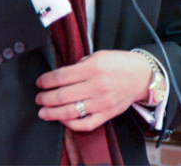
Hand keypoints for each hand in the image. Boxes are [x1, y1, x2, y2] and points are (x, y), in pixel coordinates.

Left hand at [35, 50, 150, 130]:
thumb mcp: (98, 55)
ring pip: (72, 112)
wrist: (142, 75)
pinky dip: (72, 124)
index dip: (46, 80)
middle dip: (46, 98)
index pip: (61, 76)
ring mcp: (102, 102)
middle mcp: (96, 86)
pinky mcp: (107, 114)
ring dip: (53, 113)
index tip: (40, 82)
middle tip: (38, 98)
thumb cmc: (119, 63)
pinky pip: (86, 124)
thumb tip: (62, 75)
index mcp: (92, 68)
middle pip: (63, 96)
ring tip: (44, 112)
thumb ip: (80, 64)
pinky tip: (63, 119)